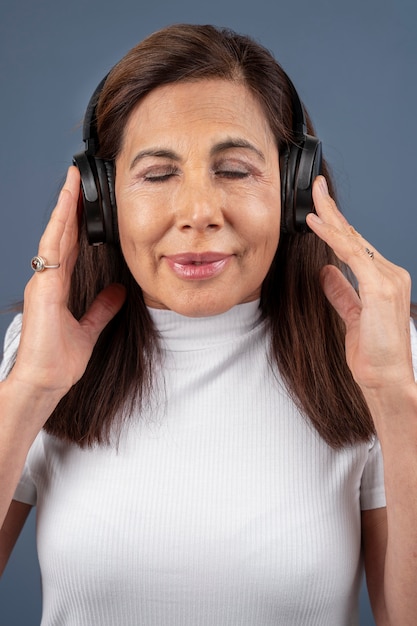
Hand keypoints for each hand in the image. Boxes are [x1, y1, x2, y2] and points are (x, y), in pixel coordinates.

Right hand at [10, 166, 125, 398]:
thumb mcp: (89, 329)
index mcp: (57, 287)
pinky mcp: (43, 286)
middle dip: (71, 205)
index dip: (77, 222)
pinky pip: (53, 247)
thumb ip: (103, 308)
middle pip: (62, 234)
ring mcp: (43, 281)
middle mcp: (48, 279)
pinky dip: (60, 223)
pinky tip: (67, 205)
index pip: (69, 246)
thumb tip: (119, 291)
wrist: (44, 382)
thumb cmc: (58, 361)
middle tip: (79, 177)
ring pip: (56, 234)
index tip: (86, 202)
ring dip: (65, 206)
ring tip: (74, 180)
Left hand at [306, 176, 413, 393]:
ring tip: (313, 197)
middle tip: (316, 187)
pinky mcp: (380, 288)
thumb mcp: (352, 316)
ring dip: (331, 216)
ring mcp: (388, 279)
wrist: (387, 378)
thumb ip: (341, 292)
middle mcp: (390, 274)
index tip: (320, 207)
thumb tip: (326, 272)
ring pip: (353, 240)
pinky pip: (350, 255)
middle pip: (355, 236)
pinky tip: (316, 224)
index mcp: (384, 280)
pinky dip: (332, 237)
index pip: (356, 245)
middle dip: (333, 210)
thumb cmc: (373, 353)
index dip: (337, 226)